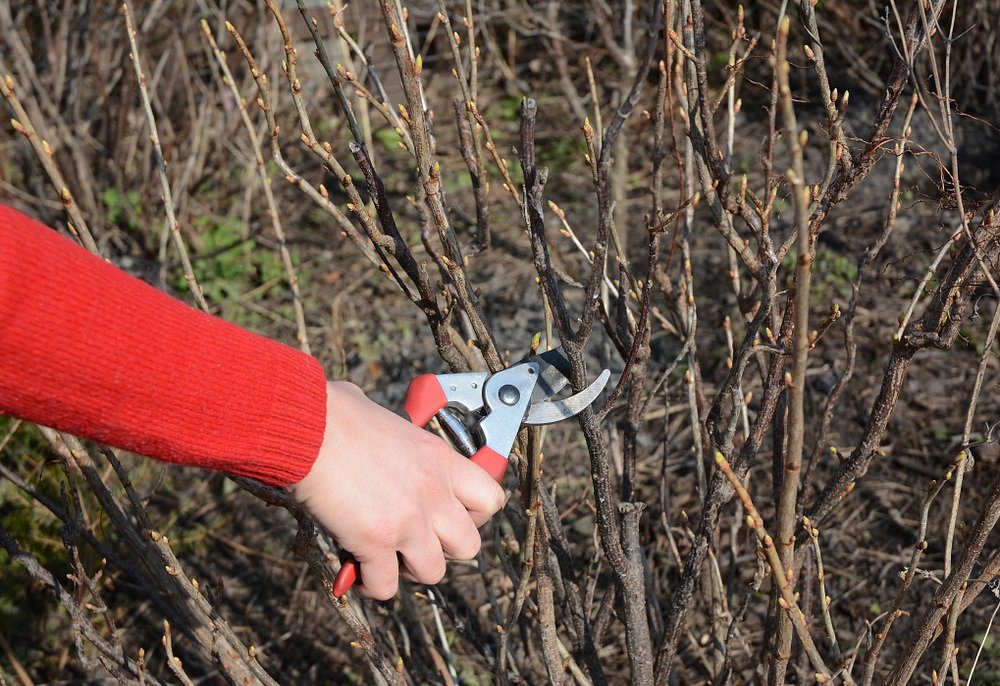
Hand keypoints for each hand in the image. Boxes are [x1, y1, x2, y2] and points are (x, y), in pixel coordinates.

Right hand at [290, 381, 505, 599]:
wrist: (309, 426)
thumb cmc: (335, 413)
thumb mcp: (385, 420)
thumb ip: (394, 435)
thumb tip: (371, 421)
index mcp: (440, 459)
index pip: (490, 499)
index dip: (473, 515)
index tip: (449, 516)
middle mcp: (433, 492)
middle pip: (469, 545)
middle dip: (442, 548)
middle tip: (416, 540)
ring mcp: (409, 520)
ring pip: (434, 572)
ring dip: (409, 570)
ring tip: (387, 557)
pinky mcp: (377, 542)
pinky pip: (386, 586)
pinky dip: (371, 585)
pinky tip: (357, 571)